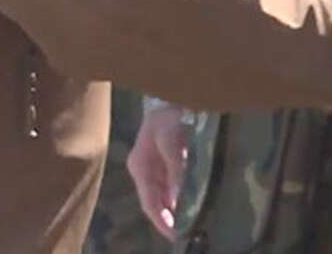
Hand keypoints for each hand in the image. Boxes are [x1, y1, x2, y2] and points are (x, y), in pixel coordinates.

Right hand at [126, 101, 187, 239]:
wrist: (171, 96)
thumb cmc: (169, 117)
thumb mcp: (172, 140)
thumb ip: (175, 168)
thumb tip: (176, 197)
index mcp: (141, 168)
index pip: (149, 202)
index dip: (161, 220)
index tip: (174, 234)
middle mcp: (145, 171)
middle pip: (155, 202)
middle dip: (168, 218)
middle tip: (184, 233)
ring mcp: (155, 168)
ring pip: (164, 196)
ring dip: (175, 209)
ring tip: (189, 223)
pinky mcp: (166, 163)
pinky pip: (172, 186)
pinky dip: (179, 196)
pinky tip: (190, 203)